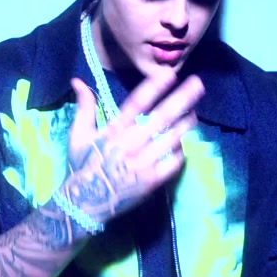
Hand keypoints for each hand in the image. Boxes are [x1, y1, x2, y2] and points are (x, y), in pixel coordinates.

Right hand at [59, 68, 203, 225]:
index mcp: (114, 131)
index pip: (137, 103)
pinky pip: (173, 163)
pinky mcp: (151, 182)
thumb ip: (84, 107)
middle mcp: (131, 144)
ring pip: (171, 139)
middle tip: (199, 84)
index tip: (170, 73)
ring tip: (195, 112)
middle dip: (181, 99)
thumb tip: (77, 80)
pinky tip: (183, 143)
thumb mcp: (78, 134)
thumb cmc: (81, 165)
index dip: (154, 87)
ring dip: (185, 124)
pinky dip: (180, 152)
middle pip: (161, 117)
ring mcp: (143, 164)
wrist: (83, 204)